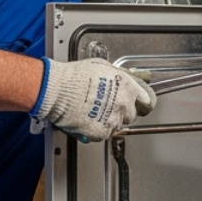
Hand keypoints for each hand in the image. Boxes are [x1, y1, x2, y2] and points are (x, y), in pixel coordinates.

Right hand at [32, 58, 155, 141]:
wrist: (57, 90)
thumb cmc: (74, 76)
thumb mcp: (101, 66)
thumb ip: (116, 75)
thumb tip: (122, 77)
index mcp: (127, 87)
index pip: (144, 99)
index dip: (139, 101)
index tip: (138, 103)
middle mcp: (123, 104)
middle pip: (131, 115)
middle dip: (121, 111)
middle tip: (108, 107)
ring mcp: (113, 120)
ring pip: (117, 125)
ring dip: (109, 121)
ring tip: (93, 112)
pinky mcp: (101, 132)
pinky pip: (103, 133)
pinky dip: (97, 129)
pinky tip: (87, 120)